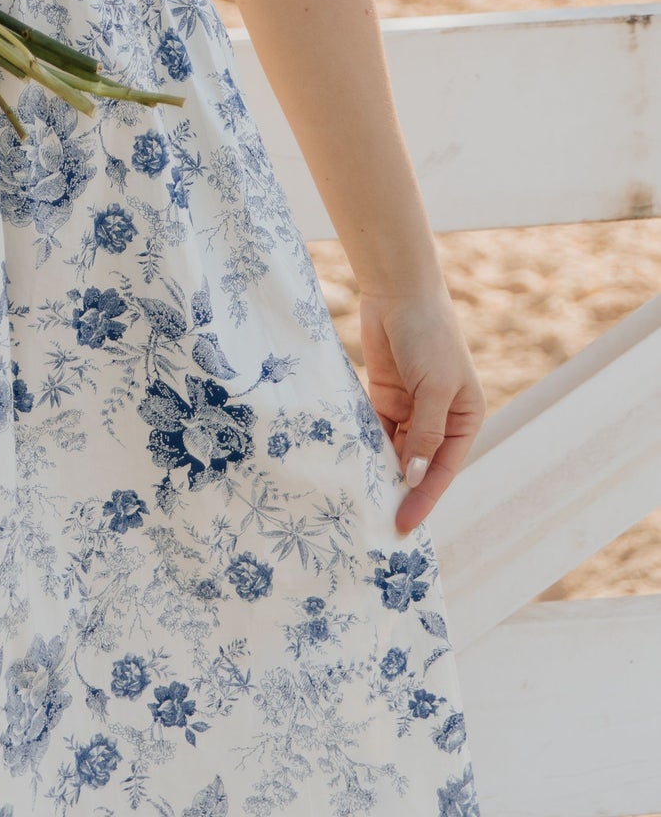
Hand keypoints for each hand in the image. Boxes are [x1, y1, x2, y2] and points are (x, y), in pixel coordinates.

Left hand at [358, 287, 485, 533]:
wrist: (398, 292)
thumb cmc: (428, 336)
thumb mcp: (435, 388)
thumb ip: (426, 434)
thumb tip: (415, 476)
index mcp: (464, 418)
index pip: (444, 468)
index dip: (425, 497)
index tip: (406, 524)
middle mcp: (439, 418)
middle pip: (420, 464)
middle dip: (402, 490)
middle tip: (378, 522)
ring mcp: (411, 408)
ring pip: (395, 450)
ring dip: (381, 471)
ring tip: (362, 500)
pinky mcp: (385, 396)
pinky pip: (375, 429)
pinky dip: (366, 445)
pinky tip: (352, 464)